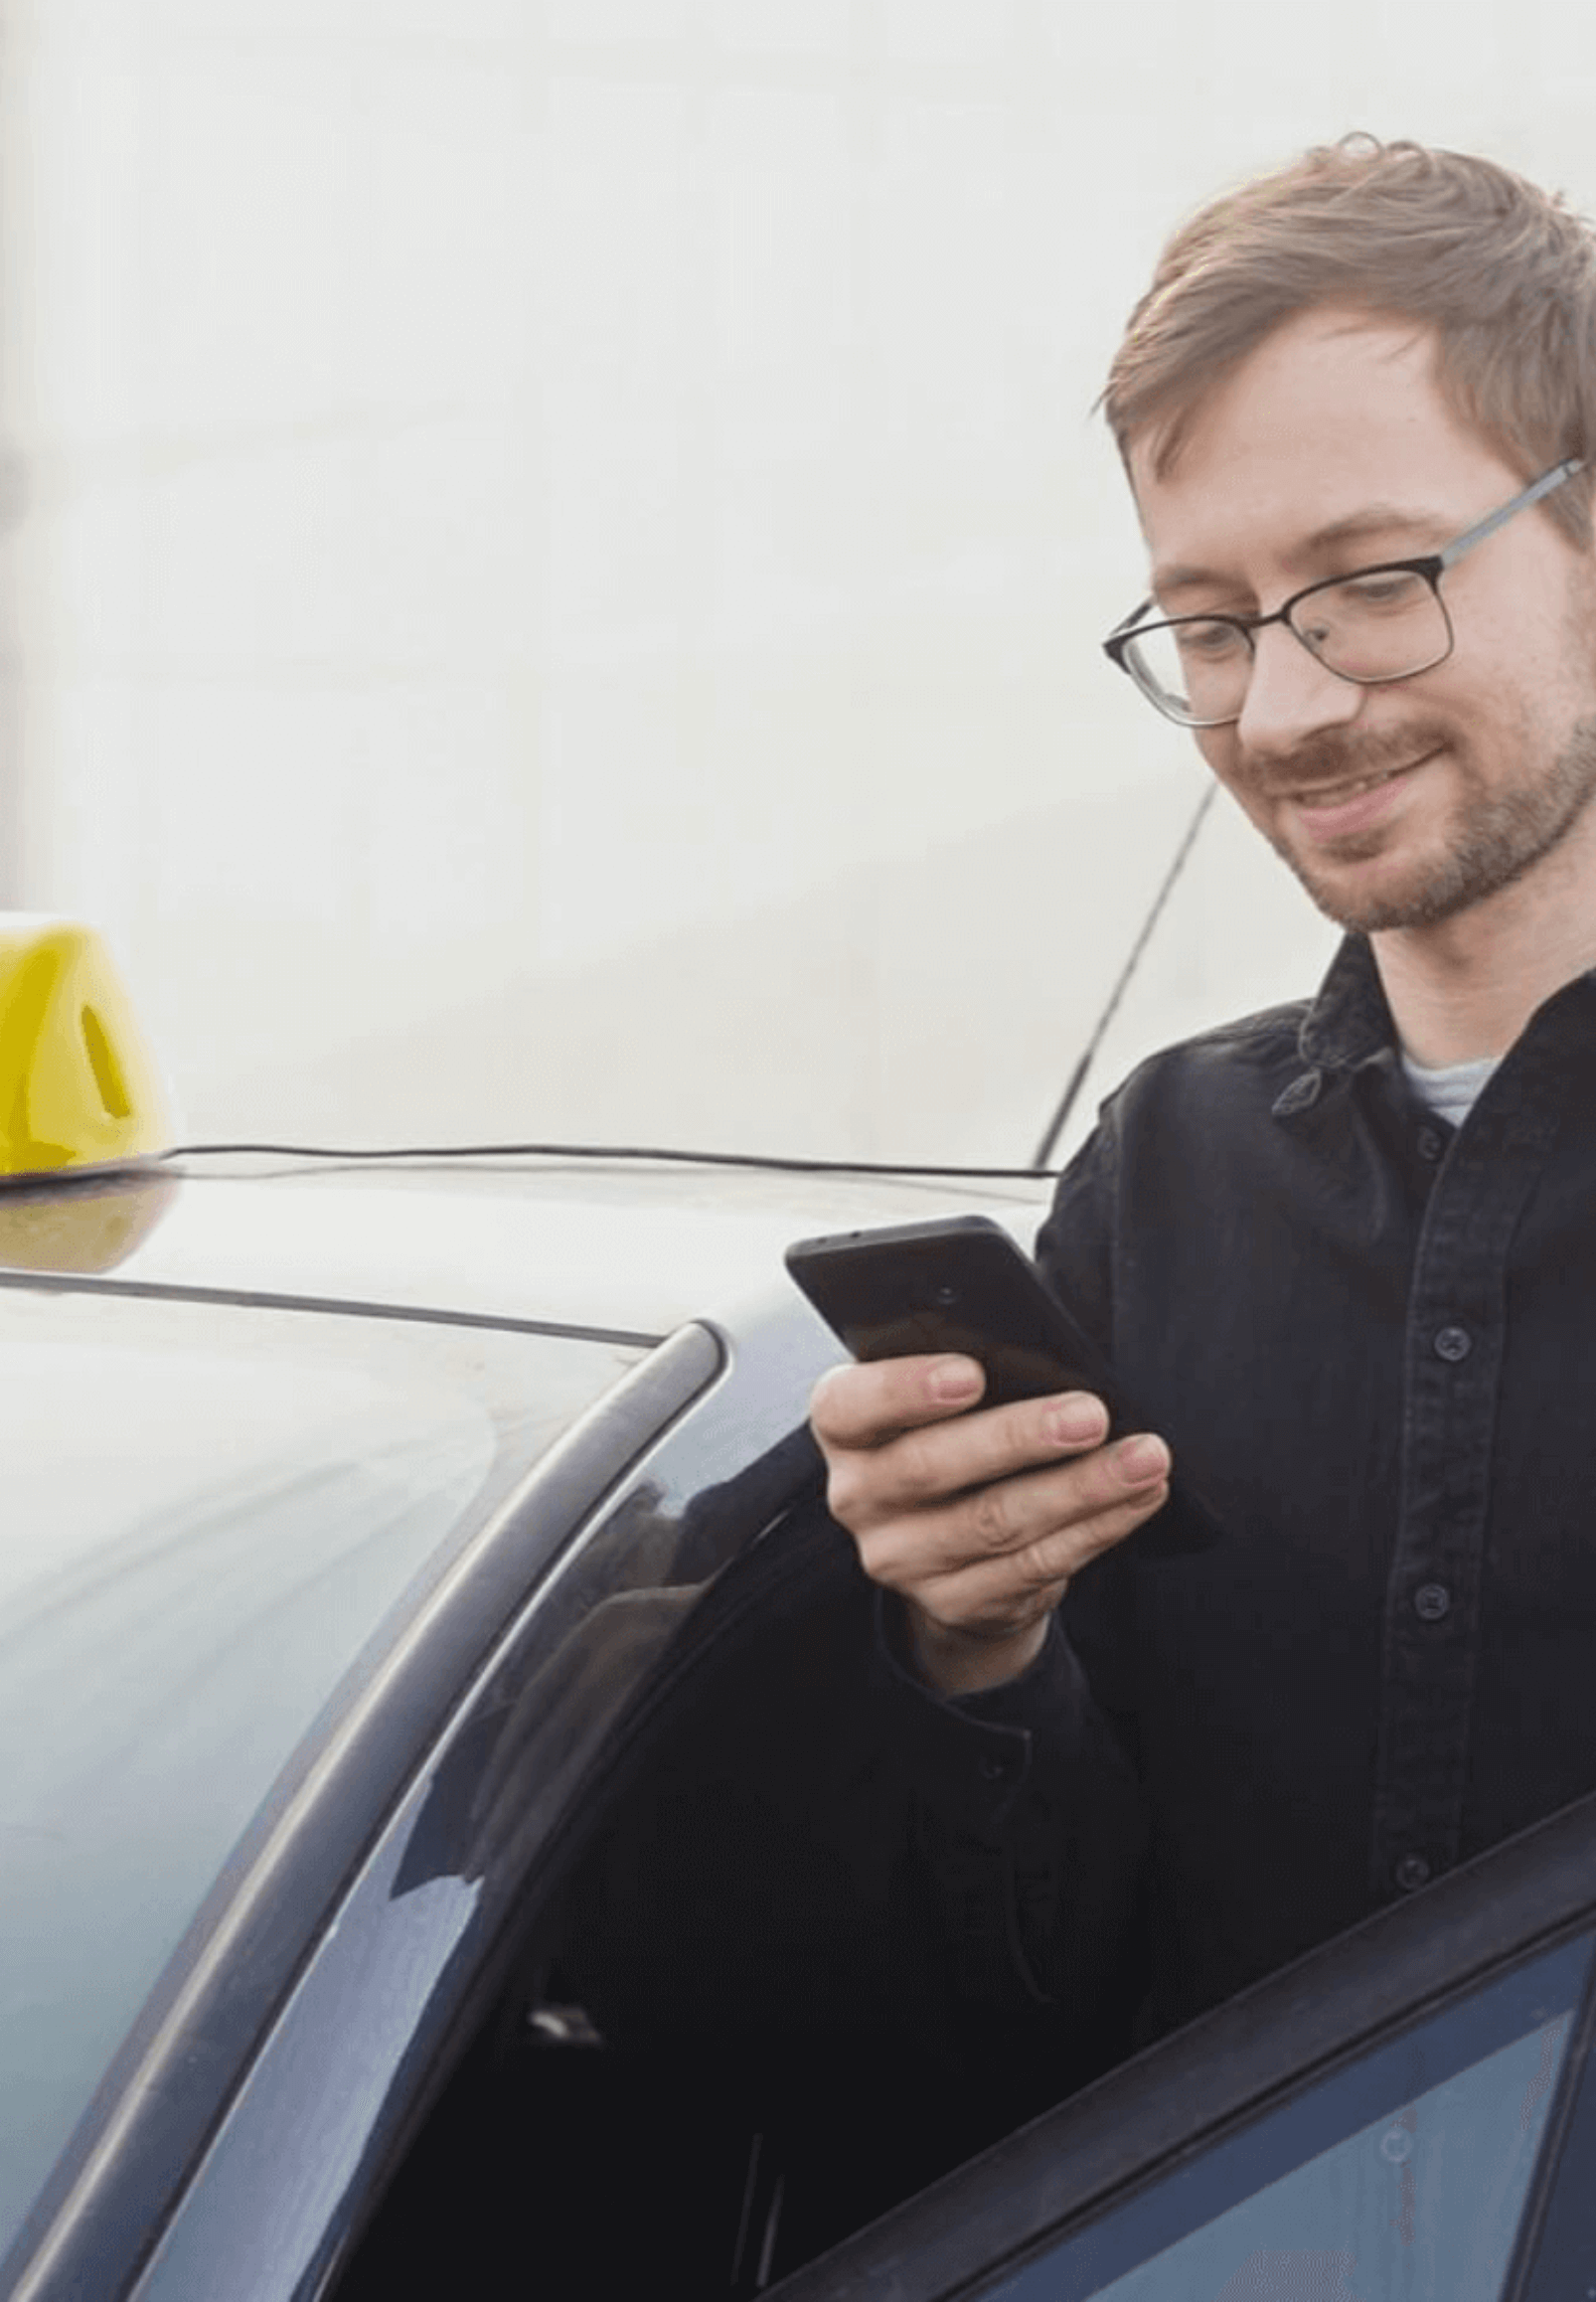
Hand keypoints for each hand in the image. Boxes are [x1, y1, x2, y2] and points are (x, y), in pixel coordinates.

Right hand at [810, 1354, 1170, 1696]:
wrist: (943, 1544)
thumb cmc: (953, 1431)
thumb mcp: (938, 1396)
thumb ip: (972, 1369)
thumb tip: (1047, 1354)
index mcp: (844, 1426)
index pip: (851, 1406)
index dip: (905, 1389)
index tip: (972, 1371)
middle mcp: (857, 1496)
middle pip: (931, 1467)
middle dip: (1019, 1438)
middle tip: (1092, 1414)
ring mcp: (899, 1558)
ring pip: (995, 1523)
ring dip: (1081, 1488)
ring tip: (1144, 1457)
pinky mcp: (951, 1603)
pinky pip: (1034, 1566)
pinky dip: (1097, 1527)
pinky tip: (1139, 1497)